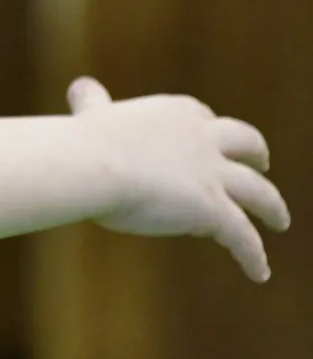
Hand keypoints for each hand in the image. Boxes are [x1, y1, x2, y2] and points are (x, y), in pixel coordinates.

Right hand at [69, 77, 290, 280]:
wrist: (92, 164)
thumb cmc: (85, 141)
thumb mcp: (93, 114)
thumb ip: (94, 102)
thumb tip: (79, 86)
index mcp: (177, 114)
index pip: (204, 120)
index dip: (208, 134)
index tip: (206, 144)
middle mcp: (204, 139)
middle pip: (246, 144)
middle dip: (256, 154)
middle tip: (262, 165)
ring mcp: (213, 175)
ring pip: (259, 192)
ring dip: (273, 207)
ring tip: (279, 220)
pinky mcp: (213, 209)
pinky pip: (242, 237)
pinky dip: (253, 255)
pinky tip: (259, 272)